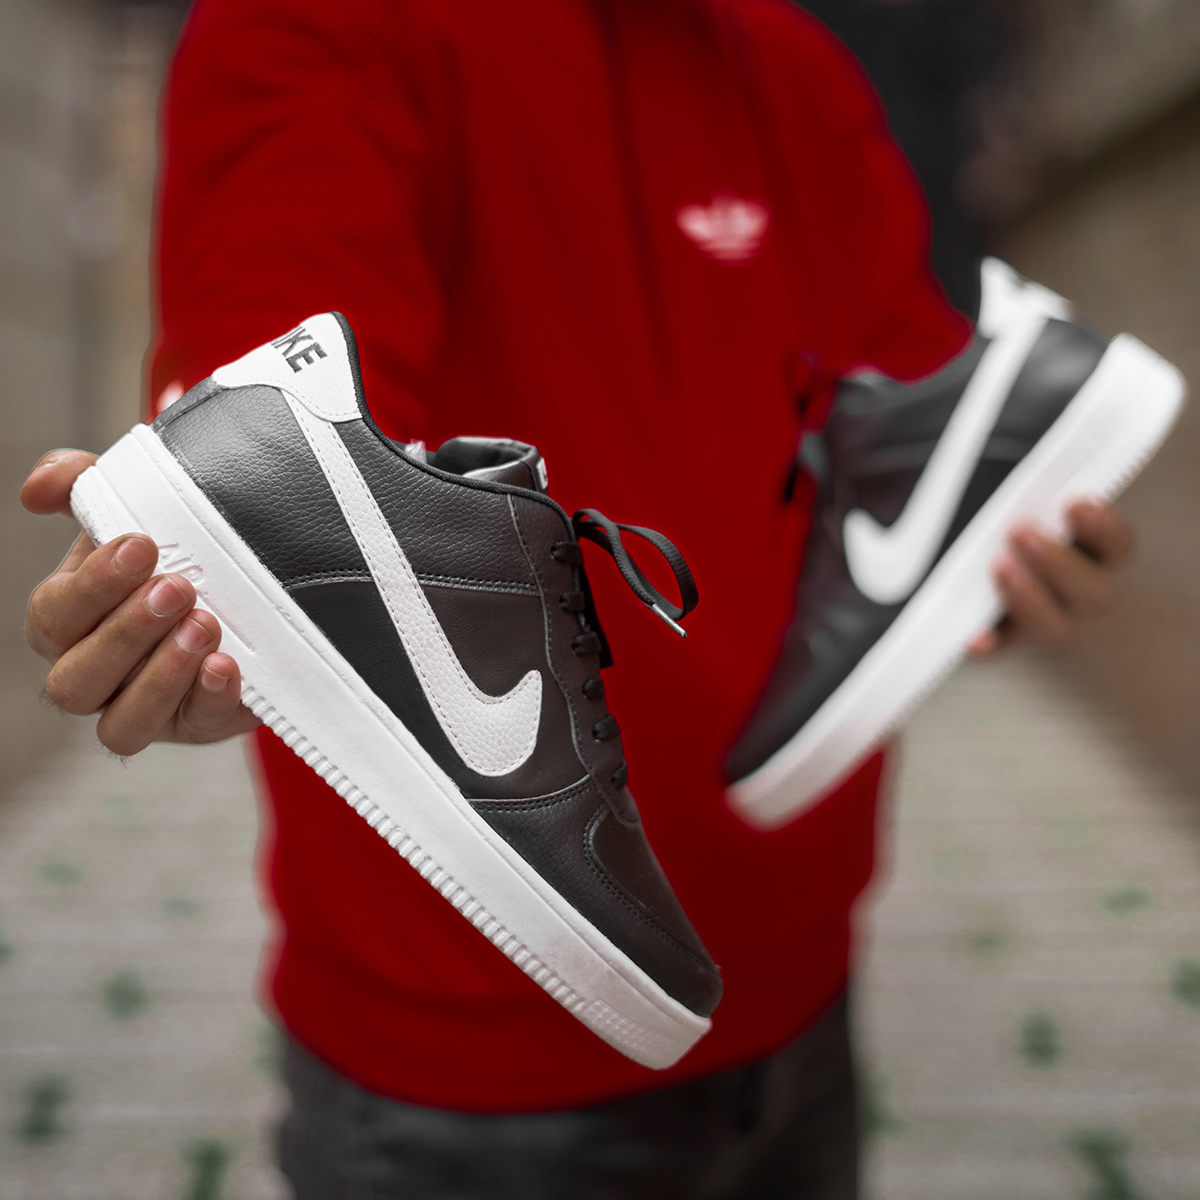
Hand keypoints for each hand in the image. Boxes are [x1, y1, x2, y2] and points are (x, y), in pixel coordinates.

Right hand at [21, 449, 259, 753]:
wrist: (248, 592)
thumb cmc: (172, 553)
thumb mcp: (133, 509)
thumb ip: (84, 484)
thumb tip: (40, 486)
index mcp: (68, 620)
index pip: (54, 615)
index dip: (93, 586)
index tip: (142, 546)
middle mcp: (95, 673)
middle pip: (75, 680)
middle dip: (126, 633)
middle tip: (178, 588)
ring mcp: (144, 707)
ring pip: (121, 725)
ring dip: (161, 674)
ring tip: (205, 625)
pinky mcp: (196, 723)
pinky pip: (192, 726)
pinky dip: (207, 698)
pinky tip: (226, 668)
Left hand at [968, 499, 1134, 656]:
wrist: (1057, 615)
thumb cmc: (1039, 542)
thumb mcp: (1051, 519)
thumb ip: (1043, 509)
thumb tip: (1024, 484)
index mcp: (1100, 558)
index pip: (1117, 545)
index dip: (1102, 527)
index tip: (1075, 505)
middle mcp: (1085, 595)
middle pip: (1093, 593)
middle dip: (1058, 562)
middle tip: (1021, 532)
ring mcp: (1055, 623)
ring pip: (1059, 629)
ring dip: (1029, 601)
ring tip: (1001, 568)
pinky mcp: (1015, 641)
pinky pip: (1005, 649)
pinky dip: (990, 645)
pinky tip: (974, 639)